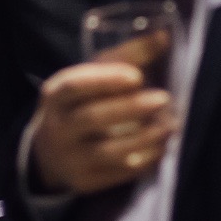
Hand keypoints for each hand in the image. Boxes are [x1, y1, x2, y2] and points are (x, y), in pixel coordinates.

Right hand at [29, 32, 176, 195]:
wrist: (49, 153)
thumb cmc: (79, 104)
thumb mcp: (90, 78)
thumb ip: (125, 57)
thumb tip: (165, 37)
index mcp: (55, 95)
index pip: (74, 86)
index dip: (104, 80)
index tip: (136, 76)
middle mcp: (58, 127)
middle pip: (93, 118)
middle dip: (131, 108)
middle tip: (164, 98)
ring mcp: (71, 158)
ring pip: (110, 151)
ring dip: (145, 138)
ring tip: (170, 126)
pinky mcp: (86, 183)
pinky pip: (120, 174)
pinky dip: (145, 160)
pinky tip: (162, 147)